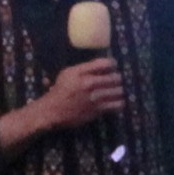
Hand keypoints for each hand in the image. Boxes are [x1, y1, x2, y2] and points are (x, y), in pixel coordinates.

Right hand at [2, 57, 126, 152]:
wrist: (53, 111)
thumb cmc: (60, 91)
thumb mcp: (68, 74)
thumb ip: (84, 69)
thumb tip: (102, 66)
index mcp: (80, 72)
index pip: (104, 63)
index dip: (112, 63)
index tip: (114, 66)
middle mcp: (88, 83)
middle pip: (114, 77)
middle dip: (118, 78)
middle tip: (118, 79)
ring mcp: (94, 97)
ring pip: (118, 91)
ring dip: (120, 90)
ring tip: (119, 91)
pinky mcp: (97, 110)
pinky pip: (116, 105)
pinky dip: (119, 102)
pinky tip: (118, 102)